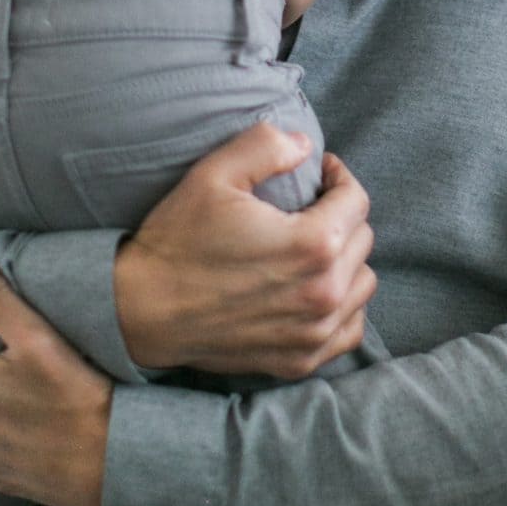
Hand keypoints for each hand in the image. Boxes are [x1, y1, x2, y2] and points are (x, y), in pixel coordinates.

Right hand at [115, 125, 376, 378]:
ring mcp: (313, 332)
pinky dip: (342, 308)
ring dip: (347, 262)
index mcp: (312, 244)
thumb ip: (266, 146)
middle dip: (342, 216)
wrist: (142, 310)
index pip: (356, 200)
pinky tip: (315, 291)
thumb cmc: (177, 240)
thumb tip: (305, 145)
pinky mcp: (299, 360)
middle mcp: (323, 293)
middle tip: (310, 207)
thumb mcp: (213, 175)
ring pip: (363, 285)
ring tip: (314, 249)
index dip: (338, 177)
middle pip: (362, 240)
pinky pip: (349, 330)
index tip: (319, 172)